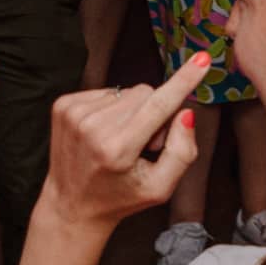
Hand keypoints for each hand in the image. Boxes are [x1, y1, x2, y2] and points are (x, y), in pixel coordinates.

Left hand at [37, 53, 211, 232]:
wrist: (71, 205)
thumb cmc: (120, 198)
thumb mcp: (160, 188)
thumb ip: (182, 152)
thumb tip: (185, 113)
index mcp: (117, 149)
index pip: (158, 105)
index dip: (184, 81)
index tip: (202, 59)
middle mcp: (92, 127)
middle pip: (145, 93)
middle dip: (154, 113)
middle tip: (144, 145)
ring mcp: (73, 113)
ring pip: (125, 91)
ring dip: (131, 112)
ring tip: (120, 142)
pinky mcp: (63, 105)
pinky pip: (105, 91)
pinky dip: (111, 109)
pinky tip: (103, 133)